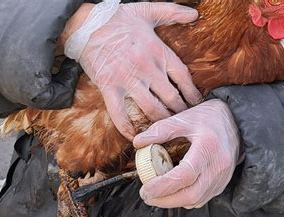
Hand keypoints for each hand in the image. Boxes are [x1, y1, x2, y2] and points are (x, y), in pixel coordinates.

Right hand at [62, 2, 201, 139]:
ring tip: (167, 128)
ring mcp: (127, 80)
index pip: (183, 77)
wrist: (87, 25)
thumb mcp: (147, 10)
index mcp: (158, 51)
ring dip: (161, 121)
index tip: (197, 102)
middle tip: (184, 119)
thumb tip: (194, 13)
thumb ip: (172, 11)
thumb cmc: (117, 18)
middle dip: (180, 111)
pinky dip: (127, 129)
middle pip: (171, 97)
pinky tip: (135, 137)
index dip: (192, 93)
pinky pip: (119, 114)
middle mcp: (146, 68)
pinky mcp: (109, 88)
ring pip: (151, 109)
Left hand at [133, 99, 239, 208]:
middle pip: (191, 195)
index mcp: (208, 148)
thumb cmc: (209, 117)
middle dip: (165, 200)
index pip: (184, 176)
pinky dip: (186, 199)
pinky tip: (174, 191)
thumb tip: (137, 142)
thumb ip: (160, 130)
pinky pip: (203, 198)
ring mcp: (223, 177)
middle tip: (146, 195)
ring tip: (156, 195)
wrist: (237, 120)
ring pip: (197, 200)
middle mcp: (218, 166)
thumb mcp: (183, 118)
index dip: (162, 187)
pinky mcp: (223, 182)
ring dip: (174, 202)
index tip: (144, 189)